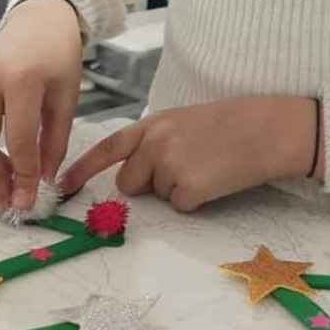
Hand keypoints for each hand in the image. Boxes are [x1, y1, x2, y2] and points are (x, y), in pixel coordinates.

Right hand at [0, 0, 82, 210]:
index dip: (23, 176)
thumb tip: (42, 182)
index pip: (18, 140)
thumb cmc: (58, 57)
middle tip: (7, 204)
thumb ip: (55, 142)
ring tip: (0, 186)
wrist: (37, 19)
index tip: (29, 202)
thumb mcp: (67, 98)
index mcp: (21, 80)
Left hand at [58, 96, 318, 210]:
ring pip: (156, 196)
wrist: (267, 129)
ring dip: (175, 190)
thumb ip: (154, 142)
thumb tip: (134, 172)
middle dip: (148, 184)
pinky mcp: (188, 189)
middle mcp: (154, 143)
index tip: (62, 184)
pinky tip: (215, 180)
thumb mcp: (182, 122)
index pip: (107, 148)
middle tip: (185, 167)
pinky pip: (180, 207)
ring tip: (205, 168)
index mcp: (151, 125)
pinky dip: (196, 201)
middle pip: (128, 182)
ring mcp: (169, 166)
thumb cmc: (229, 125)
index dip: (82, 169)